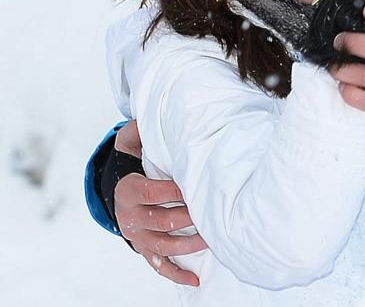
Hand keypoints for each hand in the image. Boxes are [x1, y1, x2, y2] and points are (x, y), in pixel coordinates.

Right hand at [112, 121, 206, 285]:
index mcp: (129, 190)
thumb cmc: (138, 163)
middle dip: (187, 217)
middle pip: (161, 221)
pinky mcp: (146, 250)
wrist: (121, 190)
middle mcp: (131, 217)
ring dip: (189, 244)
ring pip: (164, 245)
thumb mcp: (133, 143)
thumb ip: (139, 130)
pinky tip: (197, 279)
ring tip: (212, 239)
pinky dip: (178, 274)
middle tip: (210, 212)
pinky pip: (160, 267)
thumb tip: (148, 116)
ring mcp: (139, 237)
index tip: (195, 185)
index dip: (174, 190)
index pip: (152, 191)